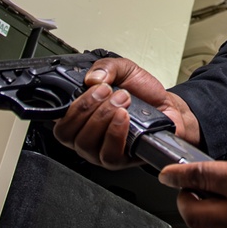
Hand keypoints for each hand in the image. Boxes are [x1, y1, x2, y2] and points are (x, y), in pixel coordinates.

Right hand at [53, 56, 199, 168]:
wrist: (167, 106)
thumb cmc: (143, 94)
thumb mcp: (123, 69)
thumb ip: (105, 67)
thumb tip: (91, 78)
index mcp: (81, 119)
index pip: (59, 122)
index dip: (68, 108)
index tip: (87, 87)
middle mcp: (87, 137)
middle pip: (68, 134)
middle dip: (87, 107)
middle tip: (107, 91)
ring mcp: (101, 151)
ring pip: (86, 144)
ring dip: (102, 117)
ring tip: (121, 100)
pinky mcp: (120, 160)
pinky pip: (109, 155)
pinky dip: (114, 133)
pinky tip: (124, 117)